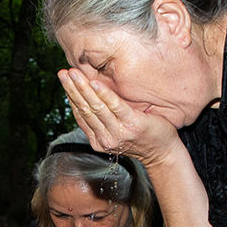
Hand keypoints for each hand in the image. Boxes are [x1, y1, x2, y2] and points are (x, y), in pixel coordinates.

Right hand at [59, 68, 179, 167]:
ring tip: (74, 74)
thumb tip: (90, 99)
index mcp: (99, 141)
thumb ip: (103, 120)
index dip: (71, 97)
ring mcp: (119, 132)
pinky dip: (103, 94)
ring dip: (82, 88)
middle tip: (63, 73)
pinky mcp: (133, 124)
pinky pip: (115, 107)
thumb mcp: (116, 132)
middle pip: (85, 110)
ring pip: (95, 107)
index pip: (81, 116)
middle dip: (72, 89)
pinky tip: (94, 83)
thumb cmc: (142, 138)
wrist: (163, 152)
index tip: (65, 81)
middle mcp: (105, 139)